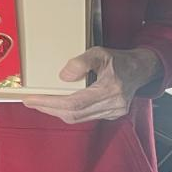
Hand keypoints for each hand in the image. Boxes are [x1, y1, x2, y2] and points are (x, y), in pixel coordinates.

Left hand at [22, 47, 161, 123]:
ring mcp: (114, 113)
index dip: (50, 103)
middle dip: (49, 108)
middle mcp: (113, 105)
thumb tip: (63, 76)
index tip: (32, 100)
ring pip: (78, 118)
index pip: (74, 103)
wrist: (141, 69)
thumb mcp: (100, 52)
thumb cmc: (120, 60)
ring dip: (57, 111)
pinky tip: (58, 104)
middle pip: (74, 114)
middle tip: (30, 101)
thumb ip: (81, 62)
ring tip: (40, 102)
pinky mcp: (112, 115)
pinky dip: (69, 111)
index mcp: (111, 89)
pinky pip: (85, 117)